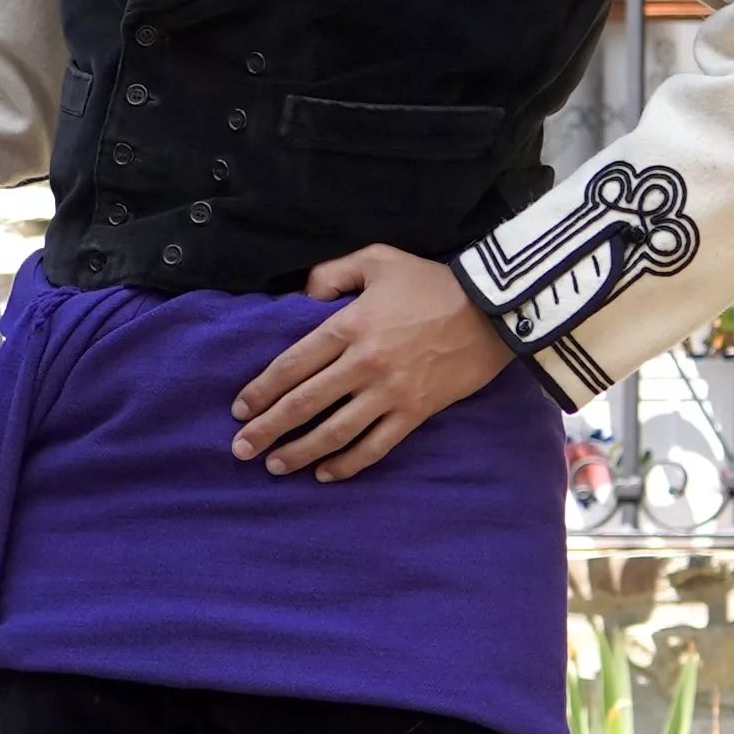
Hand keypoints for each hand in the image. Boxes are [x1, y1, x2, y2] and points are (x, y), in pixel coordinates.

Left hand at [230, 244, 514, 481]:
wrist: (494, 309)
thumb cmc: (431, 282)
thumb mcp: (378, 259)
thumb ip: (332, 273)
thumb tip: (303, 296)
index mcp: (348, 326)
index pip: (292, 365)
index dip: (262, 390)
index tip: (239, 410)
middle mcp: (364, 364)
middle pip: (304, 403)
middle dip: (267, 429)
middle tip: (240, 449)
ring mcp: (390, 392)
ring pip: (335, 432)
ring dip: (300, 452)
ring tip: (274, 466)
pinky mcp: (415, 412)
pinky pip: (376, 446)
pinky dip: (348, 464)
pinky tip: (325, 474)